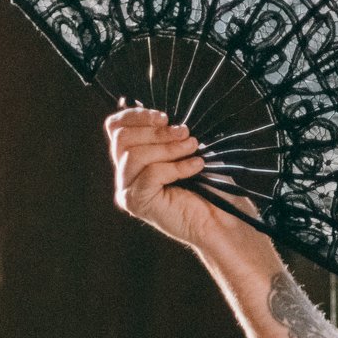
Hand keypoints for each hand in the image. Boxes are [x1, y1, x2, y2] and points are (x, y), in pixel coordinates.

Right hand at [103, 101, 260, 250]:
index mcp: (132, 157)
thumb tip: (166, 116)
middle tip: (185, 132)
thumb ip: (169, 134)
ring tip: (193, 147)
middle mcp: (125, 174)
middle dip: (156, 131)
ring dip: (168, 147)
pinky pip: (151, 173)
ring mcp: (128, 189)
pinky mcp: (137, 202)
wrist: (221, 221)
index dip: (136, 116)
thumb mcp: (188, 151)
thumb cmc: (209, 187)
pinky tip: (196, 166)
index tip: (164, 116)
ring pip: (135, 155)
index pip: (115, 128)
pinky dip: (176, 166)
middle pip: (122, 138)